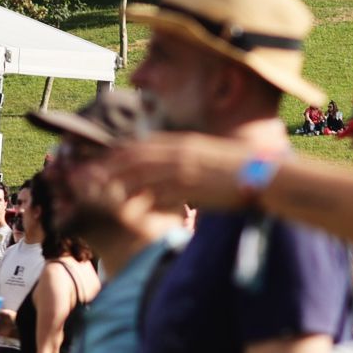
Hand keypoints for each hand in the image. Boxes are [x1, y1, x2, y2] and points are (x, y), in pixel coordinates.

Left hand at [105, 134, 256, 209]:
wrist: (263, 174)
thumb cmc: (240, 167)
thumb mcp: (209, 154)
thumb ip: (188, 157)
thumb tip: (172, 164)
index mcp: (185, 142)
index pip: (142, 145)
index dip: (119, 154)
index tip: (102, 163)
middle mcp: (180, 153)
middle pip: (134, 159)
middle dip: (109, 168)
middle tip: (88, 179)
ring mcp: (184, 170)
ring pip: (141, 177)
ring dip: (120, 186)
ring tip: (102, 196)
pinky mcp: (190, 189)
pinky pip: (157, 196)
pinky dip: (141, 202)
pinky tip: (130, 211)